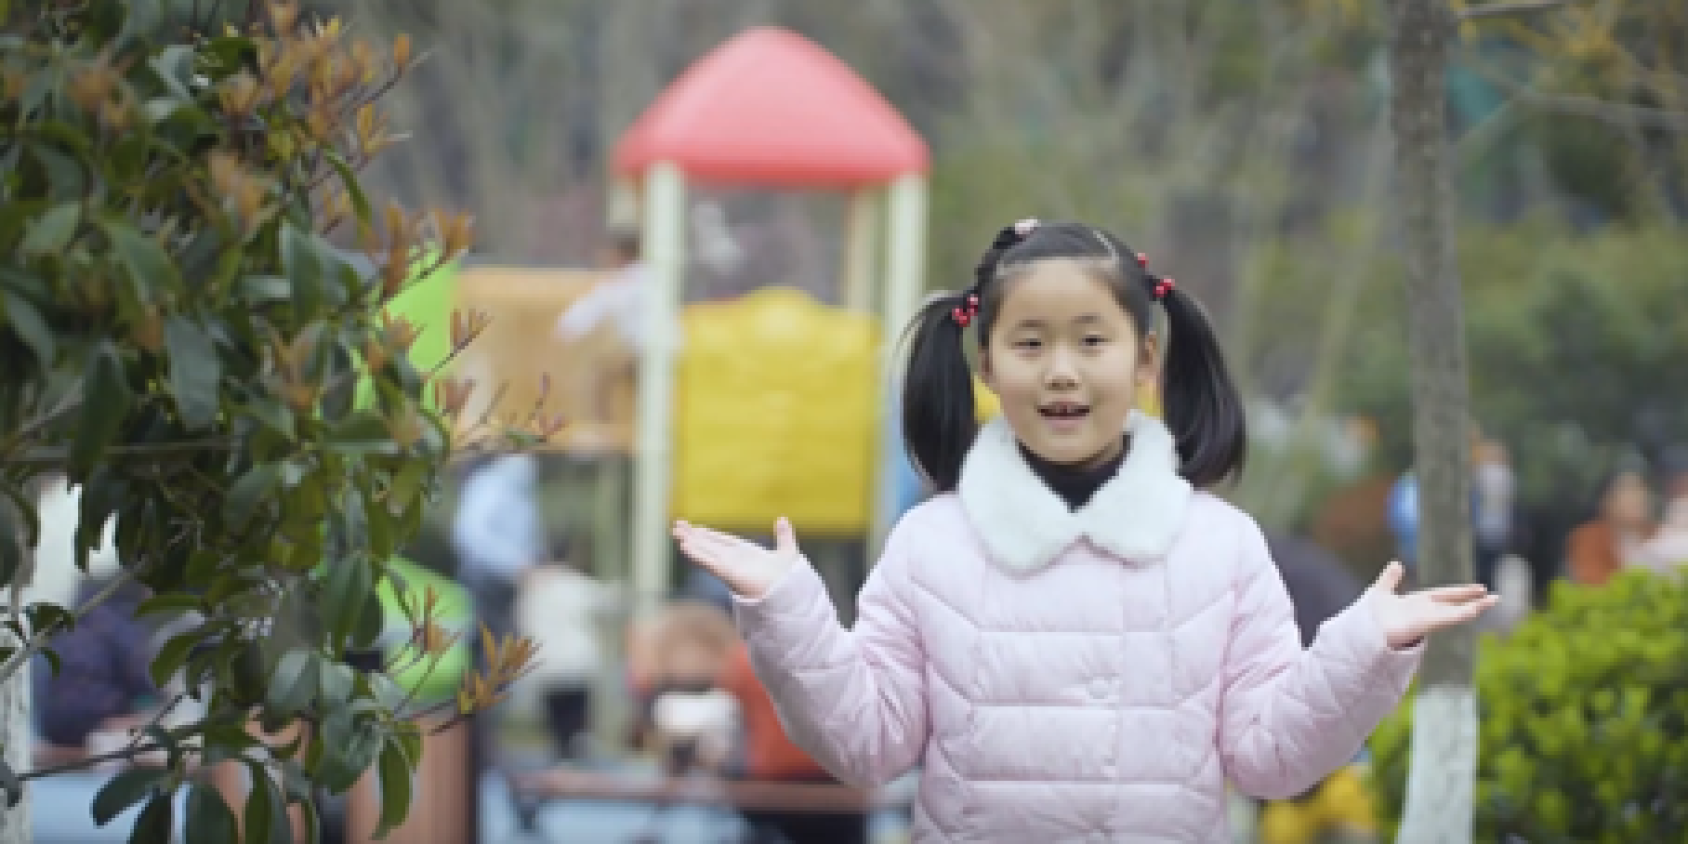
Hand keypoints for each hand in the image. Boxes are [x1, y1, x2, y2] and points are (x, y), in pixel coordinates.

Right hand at [672, 517, 803, 598]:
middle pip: (710, 545)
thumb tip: (783, 518)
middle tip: (677, 526)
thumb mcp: (787, 552)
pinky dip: (697, 554)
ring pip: (706, 552)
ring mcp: (730, 567)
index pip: (724, 541)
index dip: (709, 534)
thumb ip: (784, 536)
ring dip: (691, 542)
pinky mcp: (729, 574)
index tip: (695, 527)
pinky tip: (685, 547)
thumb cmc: (790, 580)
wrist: (790, 595)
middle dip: (694, 536)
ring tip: (676, 533)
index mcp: (746, 553)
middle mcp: (735, 560)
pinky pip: (710, 562)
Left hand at [1368, 561, 1498, 649]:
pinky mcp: (1425, 625)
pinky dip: (1461, 614)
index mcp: (1416, 603)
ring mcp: (1426, 619)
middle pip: (1454, 604)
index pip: (1443, 595)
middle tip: (1494, 597)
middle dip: (1472, 600)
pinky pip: (1447, 619)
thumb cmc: (1369, 617)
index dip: (1459, 592)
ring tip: (1494, 601)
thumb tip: (1397, 563)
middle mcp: (1425, 612)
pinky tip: (1476, 609)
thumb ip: (1389, 578)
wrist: (1363, 632)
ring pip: (1456, 613)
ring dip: (1475, 607)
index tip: (1478, 588)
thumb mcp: (1380, 591)